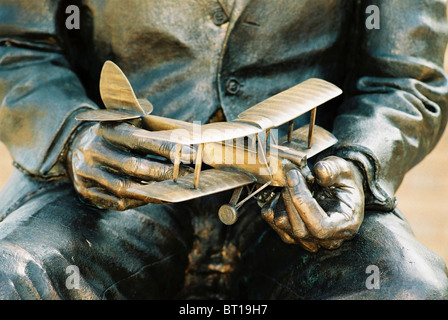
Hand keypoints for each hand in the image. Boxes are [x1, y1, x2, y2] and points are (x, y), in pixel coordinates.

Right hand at [66, 122, 193, 210]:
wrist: (71, 145)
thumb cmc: (111, 134)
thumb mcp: (123, 122)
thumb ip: (148, 129)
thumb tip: (184, 142)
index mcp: (106, 130)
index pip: (141, 140)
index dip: (167, 149)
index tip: (190, 155)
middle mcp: (93, 150)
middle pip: (133, 166)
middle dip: (163, 173)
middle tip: (185, 175)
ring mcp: (86, 172)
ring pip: (124, 188)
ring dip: (152, 191)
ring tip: (172, 189)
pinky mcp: (84, 191)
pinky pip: (116, 202)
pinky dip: (137, 201)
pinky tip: (153, 197)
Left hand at [261, 156, 364, 251]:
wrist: (337, 186)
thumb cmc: (343, 180)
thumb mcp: (344, 169)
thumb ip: (333, 170)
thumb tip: (319, 171)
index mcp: (345, 225)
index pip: (320, 226)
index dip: (303, 202)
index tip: (294, 175)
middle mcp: (326, 239)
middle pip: (298, 228)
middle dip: (290, 197)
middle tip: (292, 173)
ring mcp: (306, 239)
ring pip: (282, 224)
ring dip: (281, 199)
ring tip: (291, 182)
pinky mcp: (290, 233)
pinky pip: (272, 219)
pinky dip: (273, 202)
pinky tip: (285, 189)